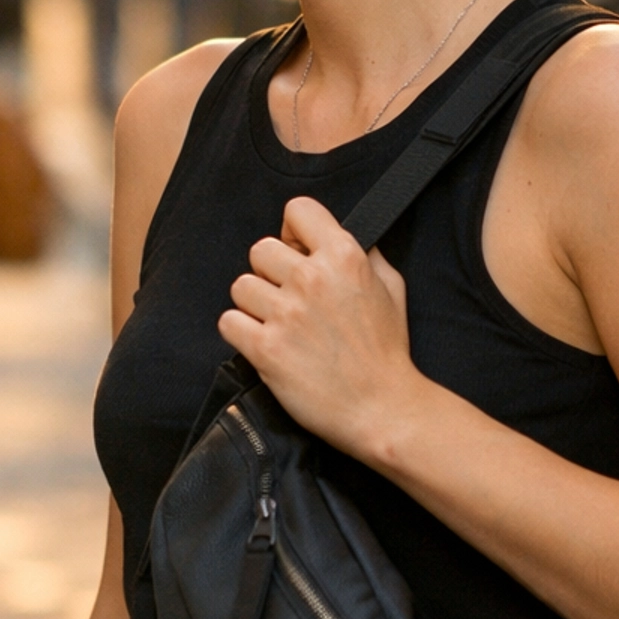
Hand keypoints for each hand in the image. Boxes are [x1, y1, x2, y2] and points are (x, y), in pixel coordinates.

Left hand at [219, 195, 420, 459]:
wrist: (383, 408)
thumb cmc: (387, 351)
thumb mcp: (390, 288)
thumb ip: (363, 255)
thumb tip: (337, 236)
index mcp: (345, 257)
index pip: (297, 210)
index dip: (292, 231)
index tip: (296, 251)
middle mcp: (312, 278)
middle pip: (260, 250)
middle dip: (271, 274)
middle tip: (288, 300)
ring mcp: (286, 313)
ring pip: (241, 287)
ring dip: (254, 306)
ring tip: (279, 326)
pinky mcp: (265, 348)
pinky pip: (228, 322)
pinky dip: (240, 333)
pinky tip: (263, 343)